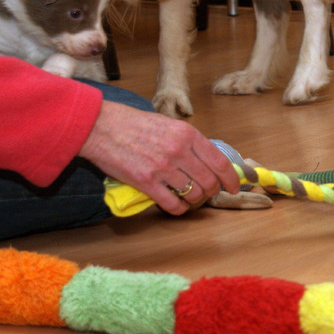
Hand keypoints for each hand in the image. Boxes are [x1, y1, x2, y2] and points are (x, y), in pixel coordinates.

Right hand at [79, 100, 239, 214]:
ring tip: (190, 198)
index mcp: (188, 134)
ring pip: (194, 194)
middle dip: (212, 192)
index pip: (220, 162)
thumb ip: (189, 142)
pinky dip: (179, 209)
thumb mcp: (169, 125)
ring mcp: (163, 168)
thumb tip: (208, 161)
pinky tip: (177, 206)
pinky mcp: (147, 182)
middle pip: (209, 182)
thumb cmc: (134, 124)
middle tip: (208, 193)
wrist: (101, 127)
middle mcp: (179, 151)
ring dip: (195, 200)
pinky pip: (172, 204)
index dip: (231, 179)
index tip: (233, 187)